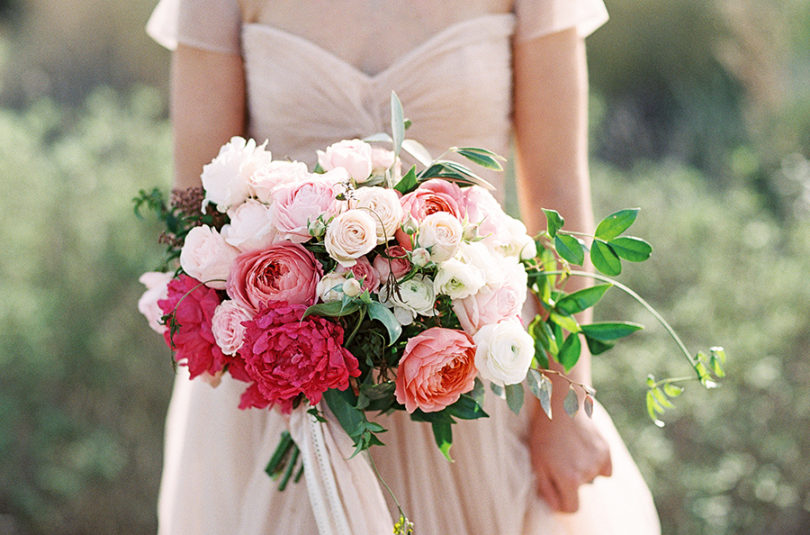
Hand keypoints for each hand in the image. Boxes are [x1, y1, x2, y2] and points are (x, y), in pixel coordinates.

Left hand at [528, 394, 611, 512]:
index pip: (571, 508)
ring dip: (582, 470)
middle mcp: (587, 474)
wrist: (562, 405)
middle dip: (570, 482)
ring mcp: (599, 462)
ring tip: (569, 450)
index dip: (562, 502)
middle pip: (580, 491)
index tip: (556, 491)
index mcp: (569, 479)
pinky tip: (584, 449)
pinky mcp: (607, 451)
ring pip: (591, 479)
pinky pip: (604, 469)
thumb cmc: (544, 434)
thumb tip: (556, 507)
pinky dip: (596, 464)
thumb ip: (546, 488)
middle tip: (559, 460)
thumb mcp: (536, 462)